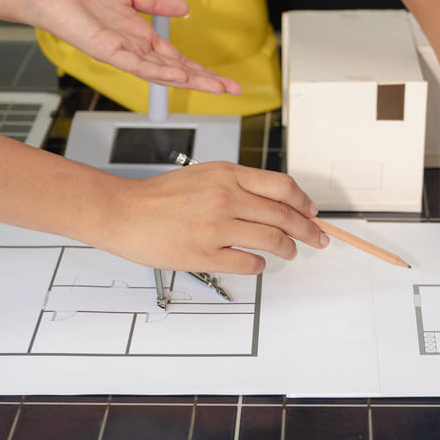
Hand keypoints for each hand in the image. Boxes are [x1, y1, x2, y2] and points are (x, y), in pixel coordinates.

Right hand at [0, 138, 327, 273]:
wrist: (122, 212)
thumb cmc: (160, 195)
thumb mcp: (205, 174)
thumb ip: (239, 184)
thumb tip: (278, 201)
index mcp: (228, 174)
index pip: (283, 187)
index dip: (304, 202)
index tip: (313, 213)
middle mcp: (226, 198)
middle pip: (284, 215)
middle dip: (307, 230)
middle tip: (318, 239)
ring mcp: (217, 227)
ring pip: (273, 240)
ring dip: (287, 248)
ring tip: (289, 251)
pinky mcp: (205, 254)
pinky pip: (249, 264)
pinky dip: (260, 265)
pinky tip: (256, 262)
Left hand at [19, 0, 242, 93]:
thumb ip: (154, 2)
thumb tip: (183, 7)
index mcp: (138, 37)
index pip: (177, 58)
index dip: (202, 69)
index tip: (225, 79)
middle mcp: (132, 49)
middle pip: (176, 70)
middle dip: (205, 80)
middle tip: (232, 89)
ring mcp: (120, 52)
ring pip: (161, 72)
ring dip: (190, 80)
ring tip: (215, 86)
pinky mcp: (105, 49)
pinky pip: (136, 64)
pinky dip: (158, 71)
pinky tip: (178, 75)